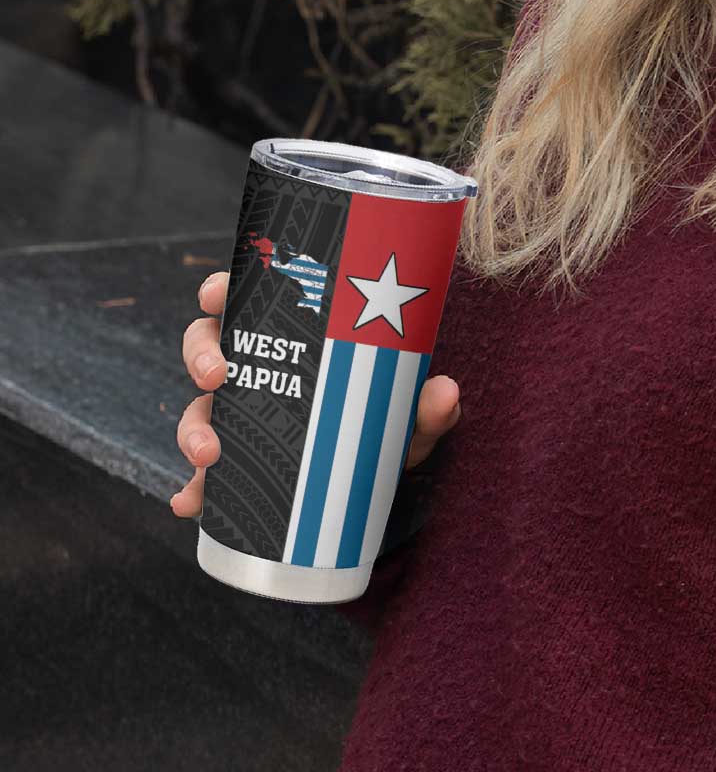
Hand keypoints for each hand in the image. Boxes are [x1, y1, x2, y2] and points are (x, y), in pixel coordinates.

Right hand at [169, 270, 461, 517]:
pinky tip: (190, 504)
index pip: (247, 299)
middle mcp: (259, 370)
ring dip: (192, 428)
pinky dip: (193, 489)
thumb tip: (446, 392)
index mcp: (291, 337)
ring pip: (200, 409)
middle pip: (208, 347)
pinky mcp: (240, 465)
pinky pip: (205, 475)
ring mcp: (243, 417)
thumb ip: (427, 406)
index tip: (216, 293)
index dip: (221, 289)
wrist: (383, 476)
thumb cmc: (389, 423)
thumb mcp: (408, 414)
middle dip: (201, 357)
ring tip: (208, 455)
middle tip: (218, 376)